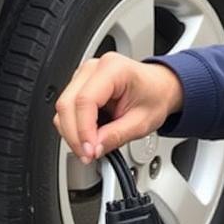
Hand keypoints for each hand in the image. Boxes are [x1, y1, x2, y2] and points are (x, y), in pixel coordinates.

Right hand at [53, 52, 183, 164]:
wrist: (159, 87)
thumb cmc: (155, 96)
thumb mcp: (142, 122)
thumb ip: (116, 136)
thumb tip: (94, 149)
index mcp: (113, 69)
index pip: (85, 101)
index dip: (83, 130)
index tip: (89, 151)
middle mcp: (93, 68)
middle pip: (67, 104)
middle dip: (74, 135)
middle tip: (88, 155)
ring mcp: (83, 75)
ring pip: (63, 108)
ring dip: (72, 133)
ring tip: (91, 148)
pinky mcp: (78, 86)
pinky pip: (68, 109)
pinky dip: (74, 127)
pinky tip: (89, 136)